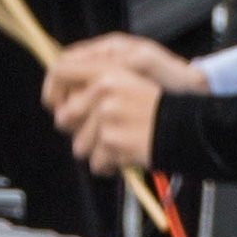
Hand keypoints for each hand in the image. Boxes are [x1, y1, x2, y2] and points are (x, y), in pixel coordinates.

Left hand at [43, 37, 206, 174]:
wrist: (184, 128)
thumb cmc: (158, 110)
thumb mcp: (128, 83)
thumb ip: (96, 88)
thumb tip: (62, 109)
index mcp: (106, 71)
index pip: (59, 71)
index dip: (52, 92)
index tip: (57, 106)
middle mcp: (103, 90)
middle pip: (64, 119)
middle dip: (80, 132)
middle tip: (103, 133)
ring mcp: (107, 115)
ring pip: (79, 146)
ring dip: (98, 152)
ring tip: (122, 144)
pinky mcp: (112, 140)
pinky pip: (96, 163)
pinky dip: (110, 166)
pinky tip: (128, 154)